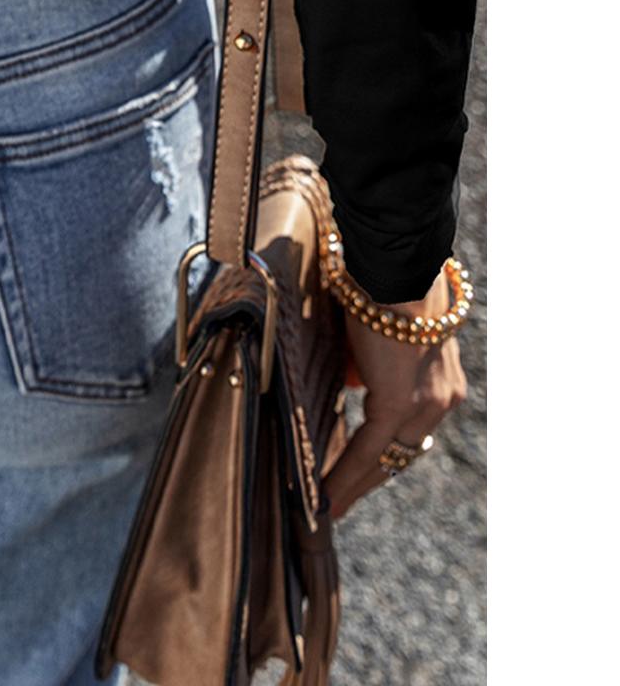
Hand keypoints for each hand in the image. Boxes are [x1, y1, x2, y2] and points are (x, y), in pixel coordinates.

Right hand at [321, 263, 468, 520]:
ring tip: (328, 507)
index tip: (362, 476)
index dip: (385, 456)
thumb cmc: (383, 280)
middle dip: (369, 480)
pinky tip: (325, 496)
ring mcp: (425, 404)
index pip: (410, 432)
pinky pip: (368, 449)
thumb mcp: (382, 330)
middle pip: (402, 454)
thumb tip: (354, 381)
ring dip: (354, 484)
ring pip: (386, 458)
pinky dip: (344, 475)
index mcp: (443, 382)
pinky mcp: (398, 401)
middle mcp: (442, 399)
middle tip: (339, 503)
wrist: (394, 260)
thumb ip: (373, 362)